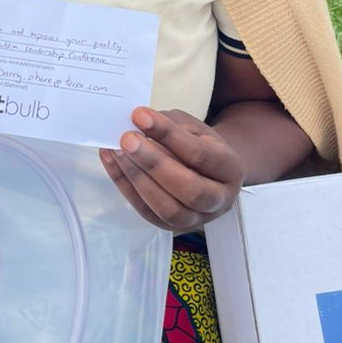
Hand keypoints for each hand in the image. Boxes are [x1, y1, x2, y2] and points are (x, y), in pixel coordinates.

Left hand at [99, 107, 243, 231]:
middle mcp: (219, 200)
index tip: (140, 115)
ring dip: (137, 178)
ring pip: (168, 208)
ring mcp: (196, 219)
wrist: (208, 171)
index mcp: (230, 169)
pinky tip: (111, 160)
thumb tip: (137, 122)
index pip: (200, 155)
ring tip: (116, 150)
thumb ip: (171, 125)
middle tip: (127, 138)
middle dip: (154, 164)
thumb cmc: (199, 144)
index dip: (169, 135)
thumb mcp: (194, 127)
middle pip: (189, 190)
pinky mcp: (171, 227)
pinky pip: (146, 211)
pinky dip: (124, 185)